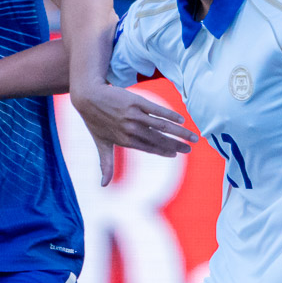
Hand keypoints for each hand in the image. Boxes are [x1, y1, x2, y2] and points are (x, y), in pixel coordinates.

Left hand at [70, 81, 197, 184]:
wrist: (88, 96)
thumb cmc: (94, 121)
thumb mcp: (101, 144)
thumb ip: (106, 165)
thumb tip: (103, 186)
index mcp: (126, 141)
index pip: (149, 148)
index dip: (164, 152)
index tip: (176, 154)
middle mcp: (132, 130)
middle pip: (159, 139)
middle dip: (176, 145)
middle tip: (190, 149)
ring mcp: (135, 116)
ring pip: (162, 126)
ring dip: (180, 132)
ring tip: (193, 137)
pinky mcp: (136, 102)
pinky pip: (157, 110)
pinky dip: (171, 115)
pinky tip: (181, 119)